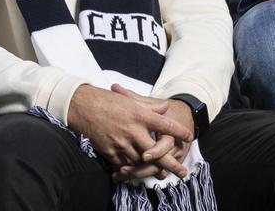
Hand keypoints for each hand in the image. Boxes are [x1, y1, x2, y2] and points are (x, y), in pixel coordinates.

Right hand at [66, 84, 192, 172]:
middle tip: (182, 172)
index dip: (179, 132)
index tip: (189, 137)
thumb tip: (165, 108)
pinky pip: (123, 164)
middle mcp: (133, 130)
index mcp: (141, 115)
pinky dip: (130, 169)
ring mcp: (121, 142)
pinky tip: (137, 172)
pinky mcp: (109, 150)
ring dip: (151, 168)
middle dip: (170, 163)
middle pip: (156, 151)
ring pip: (140, 161)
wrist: (84, 107)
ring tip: (161, 174)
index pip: (166, 125)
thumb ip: (150, 106)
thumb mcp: (132, 100)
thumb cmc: (109, 101)